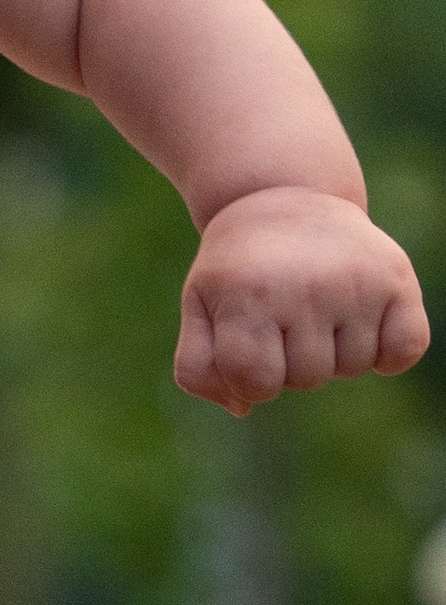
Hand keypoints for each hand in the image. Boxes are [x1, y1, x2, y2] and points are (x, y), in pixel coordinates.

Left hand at [176, 185, 429, 409]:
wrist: (283, 196)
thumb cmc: (238, 268)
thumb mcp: (199, 306)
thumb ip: (200, 368)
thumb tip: (243, 407)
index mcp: (246, 296)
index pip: (256, 384)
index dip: (251, 379)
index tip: (248, 346)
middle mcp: (303, 286)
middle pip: (307, 379)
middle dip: (292, 361)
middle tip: (284, 314)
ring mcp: (354, 282)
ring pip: (353, 368)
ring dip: (335, 352)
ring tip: (318, 305)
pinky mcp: (396, 278)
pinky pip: (406, 350)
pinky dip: (390, 352)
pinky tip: (363, 323)